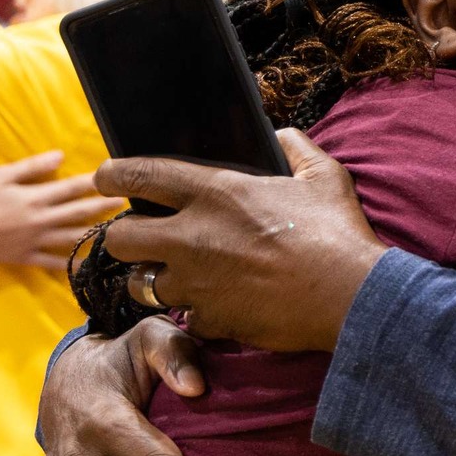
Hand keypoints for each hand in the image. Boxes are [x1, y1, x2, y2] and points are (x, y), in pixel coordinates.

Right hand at [0, 152, 115, 268]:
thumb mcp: (0, 175)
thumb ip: (32, 166)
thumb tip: (60, 155)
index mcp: (35, 198)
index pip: (72, 188)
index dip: (96, 182)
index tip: (115, 178)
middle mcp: (40, 220)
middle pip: (79, 212)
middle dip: (105, 206)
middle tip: (127, 201)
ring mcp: (36, 241)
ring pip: (74, 238)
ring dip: (98, 233)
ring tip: (119, 230)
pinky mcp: (27, 257)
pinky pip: (54, 263)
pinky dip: (72, 264)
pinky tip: (91, 264)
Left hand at [95, 130, 384, 350]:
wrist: (349, 296)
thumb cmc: (338, 232)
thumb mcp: (325, 176)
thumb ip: (297, 147)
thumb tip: (282, 136)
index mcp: (216, 193)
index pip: (138, 176)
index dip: (111, 175)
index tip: (105, 177)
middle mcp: (192, 237)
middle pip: (117, 238)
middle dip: (123, 236)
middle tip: (144, 237)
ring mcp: (196, 282)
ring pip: (141, 282)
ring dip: (155, 277)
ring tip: (179, 274)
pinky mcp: (209, 319)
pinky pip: (184, 315)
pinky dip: (196, 310)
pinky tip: (219, 303)